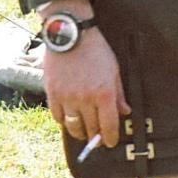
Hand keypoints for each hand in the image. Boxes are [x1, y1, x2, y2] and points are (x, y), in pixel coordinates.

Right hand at [41, 6, 128, 148]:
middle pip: (91, 129)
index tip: (110, 142)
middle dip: (96, 137)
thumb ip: (119, 93)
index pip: (108, 125)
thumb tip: (125, 111)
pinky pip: (58, 117)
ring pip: (73, 127)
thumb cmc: (95, 50)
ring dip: (80, 133)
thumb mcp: (114, 69)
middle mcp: (85, 99)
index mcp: (104, 93)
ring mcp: (67, 97)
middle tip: (97, 138)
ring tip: (83, 132)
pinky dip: (64, 121)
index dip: (110, 138)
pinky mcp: (52, 93)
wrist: (71, 35)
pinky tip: (69, 120)